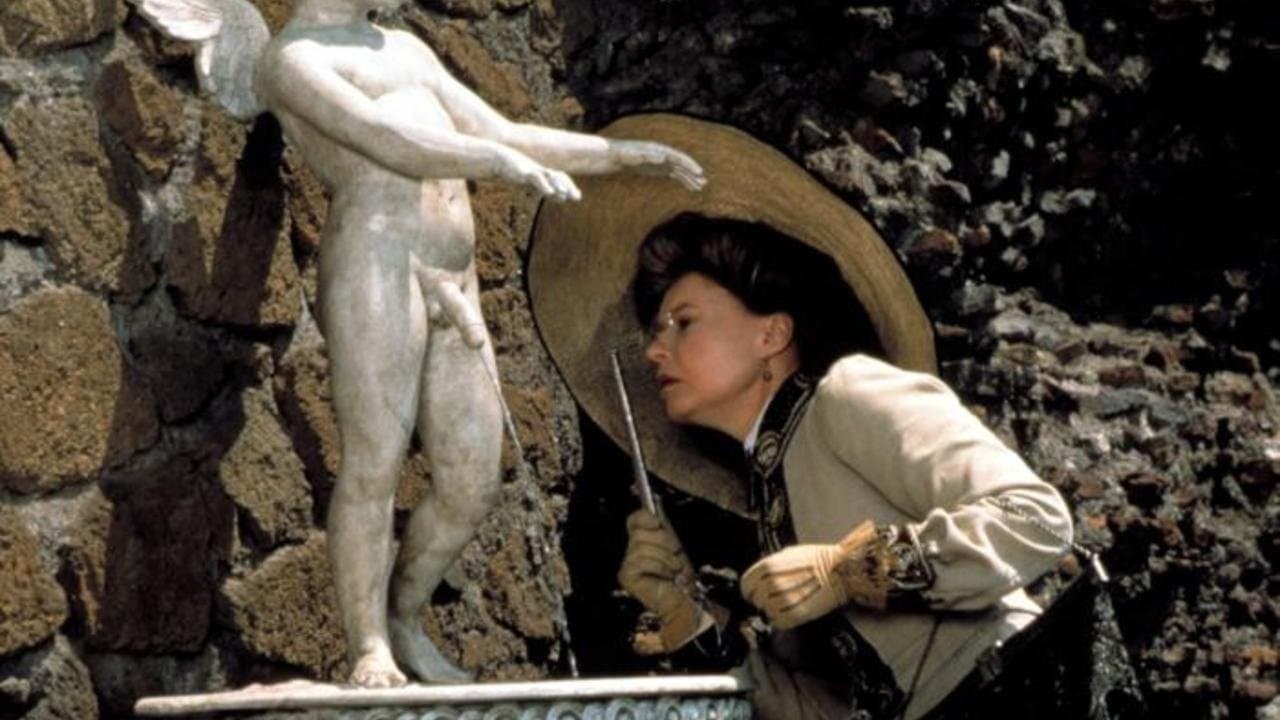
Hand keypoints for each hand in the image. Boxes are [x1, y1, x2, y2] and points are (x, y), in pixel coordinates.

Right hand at [498, 148, 580, 200]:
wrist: (498, 159)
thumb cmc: (514, 171)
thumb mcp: (529, 182)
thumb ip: (543, 188)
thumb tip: (557, 197)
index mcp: (543, 172)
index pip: (560, 178)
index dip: (569, 186)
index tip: (577, 196)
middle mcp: (541, 170)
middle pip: (558, 176)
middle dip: (568, 186)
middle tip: (577, 197)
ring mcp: (533, 170)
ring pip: (549, 175)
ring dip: (558, 185)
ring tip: (565, 194)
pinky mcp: (524, 172)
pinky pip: (536, 178)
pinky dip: (544, 185)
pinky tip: (550, 193)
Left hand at [611, 140, 705, 191]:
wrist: (619, 156)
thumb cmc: (625, 154)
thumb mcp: (634, 155)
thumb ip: (648, 156)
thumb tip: (663, 157)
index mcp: (661, 150)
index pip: (679, 157)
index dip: (690, 164)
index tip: (698, 172)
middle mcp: (666, 155)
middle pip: (683, 164)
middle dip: (693, 173)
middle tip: (704, 182)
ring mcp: (665, 163)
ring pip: (681, 171)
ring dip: (691, 179)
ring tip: (701, 187)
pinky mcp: (662, 170)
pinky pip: (676, 176)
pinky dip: (684, 181)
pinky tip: (692, 188)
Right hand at [617, 510, 711, 652]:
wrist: (685, 600)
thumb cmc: (681, 576)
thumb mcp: (674, 546)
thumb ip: (663, 526)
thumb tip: (655, 501)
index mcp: (643, 541)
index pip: (635, 519)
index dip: (644, 517)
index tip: (657, 521)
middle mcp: (631, 551)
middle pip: (640, 531)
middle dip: (663, 541)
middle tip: (675, 556)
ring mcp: (627, 564)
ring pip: (642, 546)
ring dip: (664, 558)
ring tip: (672, 570)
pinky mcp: (626, 576)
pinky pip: (640, 560)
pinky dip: (658, 567)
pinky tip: (664, 577)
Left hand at [740, 520, 891, 629]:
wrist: (841, 569)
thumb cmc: (820, 559)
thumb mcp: (789, 553)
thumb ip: (771, 565)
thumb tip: (760, 576)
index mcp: (769, 565)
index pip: (746, 584)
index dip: (748, 590)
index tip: (752, 593)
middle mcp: (774, 582)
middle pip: (756, 599)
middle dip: (761, 601)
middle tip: (770, 599)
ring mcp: (785, 599)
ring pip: (767, 612)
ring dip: (772, 611)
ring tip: (784, 604)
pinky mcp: (798, 614)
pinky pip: (779, 622)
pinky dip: (780, 620)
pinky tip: (787, 614)